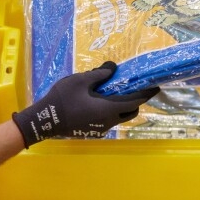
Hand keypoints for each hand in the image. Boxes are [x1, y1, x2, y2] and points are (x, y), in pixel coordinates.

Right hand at [11, 62, 159, 145]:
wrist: (44, 120)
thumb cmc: (63, 99)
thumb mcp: (81, 80)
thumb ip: (99, 74)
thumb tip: (113, 67)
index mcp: (109, 109)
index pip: (135, 101)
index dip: (146, 94)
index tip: (155, 87)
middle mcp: (108, 122)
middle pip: (130, 112)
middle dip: (135, 102)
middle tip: (134, 89)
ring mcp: (100, 129)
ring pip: (119, 118)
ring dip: (121, 107)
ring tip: (115, 94)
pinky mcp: (92, 132)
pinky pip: (108, 121)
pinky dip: (110, 112)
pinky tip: (100, 103)